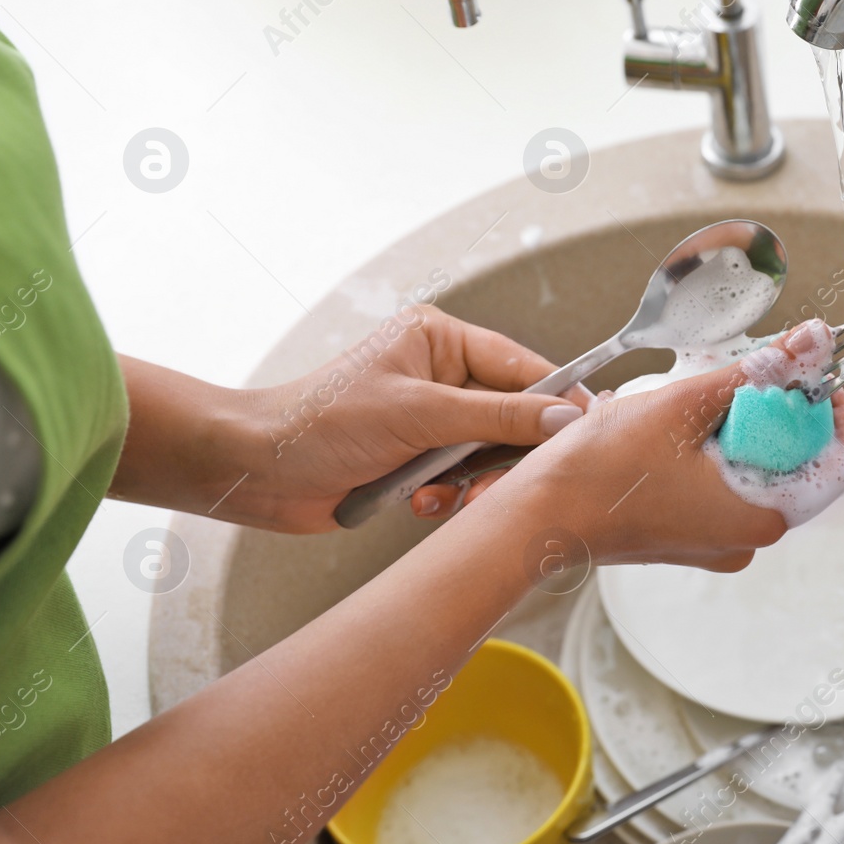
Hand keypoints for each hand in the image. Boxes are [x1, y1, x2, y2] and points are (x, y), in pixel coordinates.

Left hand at [113, 307, 592, 532]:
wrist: (255, 472)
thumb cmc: (319, 423)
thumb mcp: (419, 413)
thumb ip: (499, 415)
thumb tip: (567, 417)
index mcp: (442, 340)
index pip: (524, 367)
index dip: (558, 401)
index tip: (588, 431)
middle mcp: (441, 375)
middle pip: (514, 416)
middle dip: (506, 455)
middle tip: (496, 481)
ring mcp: (431, 420)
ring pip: (492, 456)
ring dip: (475, 483)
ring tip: (448, 495)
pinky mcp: (419, 461)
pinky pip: (465, 482)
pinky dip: (452, 499)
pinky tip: (423, 503)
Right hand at [457, 321, 843, 573]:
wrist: (535, 518)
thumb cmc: (599, 474)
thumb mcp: (685, 404)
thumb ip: (755, 370)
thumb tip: (809, 342)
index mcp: (762, 518)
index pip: (838, 464)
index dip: (831, 410)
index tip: (808, 374)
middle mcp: (747, 539)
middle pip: (795, 462)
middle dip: (777, 409)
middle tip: (747, 371)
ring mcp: (716, 539)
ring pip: (755, 469)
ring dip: (739, 424)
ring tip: (699, 394)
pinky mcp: (688, 532)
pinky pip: (722, 482)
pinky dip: (712, 447)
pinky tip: (676, 422)